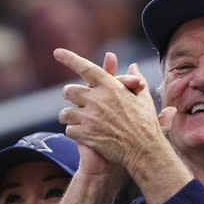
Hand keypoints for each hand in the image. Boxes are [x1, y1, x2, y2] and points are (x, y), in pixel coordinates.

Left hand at [55, 49, 162, 171]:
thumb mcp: (144, 98)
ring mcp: (90, 118)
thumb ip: (135, 80)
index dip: (70, 59)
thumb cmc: (146, 124)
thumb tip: (134, 66)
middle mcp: (97, 100)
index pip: (86, 68)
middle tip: (76, 102)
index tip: (57, 52)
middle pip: (69, 91)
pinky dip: (74, 133)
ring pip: (65, 112)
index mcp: (111, 87)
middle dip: (71, 96)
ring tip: (77, 120)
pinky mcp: (85, 135)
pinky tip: (83, 135)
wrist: (144, 150)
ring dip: (69, 116)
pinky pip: (69, 130)